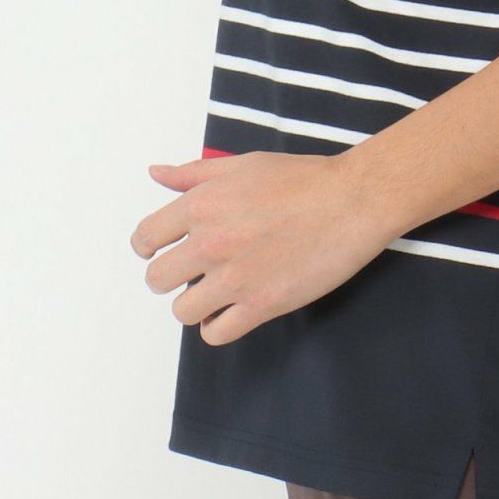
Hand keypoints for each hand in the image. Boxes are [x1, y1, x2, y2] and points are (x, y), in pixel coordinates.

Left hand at [131, 149, 395, 344]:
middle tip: (195, 272)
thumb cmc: (302, 179)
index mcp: (201, 205)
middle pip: (156, 280)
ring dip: (196, 304)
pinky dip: (219, 326)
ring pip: (182, 311)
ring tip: (217, 292)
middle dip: (172, 277)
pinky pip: (215, 334)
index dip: (150, 248)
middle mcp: (210, 242)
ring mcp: (234, 278)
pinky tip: (234, 309)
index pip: (145, 240)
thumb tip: (156, 173)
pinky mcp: (261, 305)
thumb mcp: (243, 165)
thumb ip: (194, 173)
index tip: (162, 251)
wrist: (352, 201)